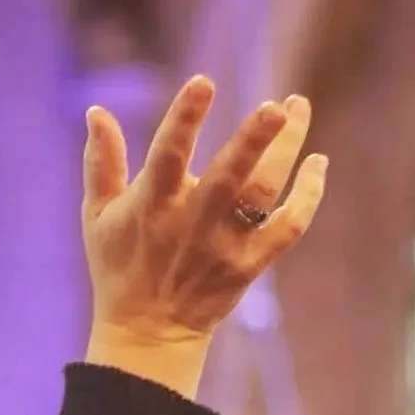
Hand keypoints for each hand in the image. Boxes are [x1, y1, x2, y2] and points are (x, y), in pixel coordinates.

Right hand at [81, 76, 327, 398]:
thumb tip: (96, 111)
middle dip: (253, 141)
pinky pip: (288, 229)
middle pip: (228, 177)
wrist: (147, 333)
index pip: (167, 155)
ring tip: (299, 107)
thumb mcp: (97, 216)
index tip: (203, 82)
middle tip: (278, 107)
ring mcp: (224, 246)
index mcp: (151, 206)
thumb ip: (101, 162)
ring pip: (263, 196)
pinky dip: (308, 197)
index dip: (185, 118)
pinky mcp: (249, 266)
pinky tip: (318, 163)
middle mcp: (190, 224)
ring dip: (286, 152)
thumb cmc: (119, 265)